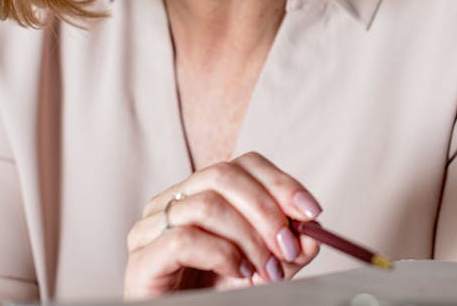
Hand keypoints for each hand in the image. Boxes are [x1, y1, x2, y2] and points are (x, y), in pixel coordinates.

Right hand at [123, 152, 323, 298]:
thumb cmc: (216, 294)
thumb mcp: (263, 267)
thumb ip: (288, 250)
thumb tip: (314, 233)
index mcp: (200, 193)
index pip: (243, 164)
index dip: (281, 183)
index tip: (311, 211)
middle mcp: (172, 201)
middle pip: (224, 175)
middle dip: (266, 210)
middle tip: (288, 247)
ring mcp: (150, 227)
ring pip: (206, 205)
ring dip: (247, 238)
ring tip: (264, 269)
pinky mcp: (142, 258)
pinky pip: (184, 239)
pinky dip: (221, 254)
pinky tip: (236, 272)